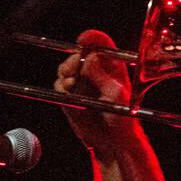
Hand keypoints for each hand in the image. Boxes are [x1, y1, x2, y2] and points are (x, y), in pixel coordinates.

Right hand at [53, 30, 138, 156]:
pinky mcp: (70, 95)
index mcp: (112, 65)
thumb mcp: (116, 95)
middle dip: (73, 62)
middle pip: (77, 53)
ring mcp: (82, 82)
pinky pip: (58, 85)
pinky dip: (62, 91)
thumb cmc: (122, 119)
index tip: (83, 41)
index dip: (90, 38)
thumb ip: (102, 76)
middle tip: (74, 73)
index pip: (100, 42)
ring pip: (64, 69)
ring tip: (73, 88)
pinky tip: (71, 99)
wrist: (111, 141)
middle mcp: (95, 70)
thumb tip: (90, 58)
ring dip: (65, 77)